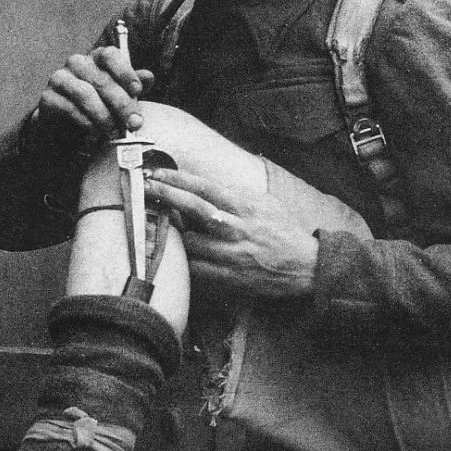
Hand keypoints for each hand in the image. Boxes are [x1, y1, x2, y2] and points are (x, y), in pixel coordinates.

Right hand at [37, 46, 154, 140]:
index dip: (125, 72)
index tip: (138, 90)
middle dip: (122, 104)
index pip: (110, 55)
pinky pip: (69, 108)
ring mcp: (60, 78)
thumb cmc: (98, 104)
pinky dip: (86, 122)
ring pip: (85, 94)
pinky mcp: (48, 97)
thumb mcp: (119, 95)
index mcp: (97, 58)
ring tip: (114, 131)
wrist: (66, 124)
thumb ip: (133, 86)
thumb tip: (149, 77)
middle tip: (134, 123)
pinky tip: (96, 132)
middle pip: (102, 79)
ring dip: (104, 115)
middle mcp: (78, 63)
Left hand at [145, 169, 318, 298]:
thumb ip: (236, 194)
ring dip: (175, 234)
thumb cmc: (282, 232)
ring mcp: (231, 254)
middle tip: (146, 187)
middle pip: (193, 208)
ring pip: (189, 241)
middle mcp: (236, 228)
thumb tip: (204, 184)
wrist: (304, 267)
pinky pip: (195, 269)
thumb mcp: (264, 204)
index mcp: (245, 206)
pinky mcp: (229, 278)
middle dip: (166, 195)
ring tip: (164, 228)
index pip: (205, 187)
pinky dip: (184, 261)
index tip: (158, 173)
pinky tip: (177, 256)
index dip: (178, 178)